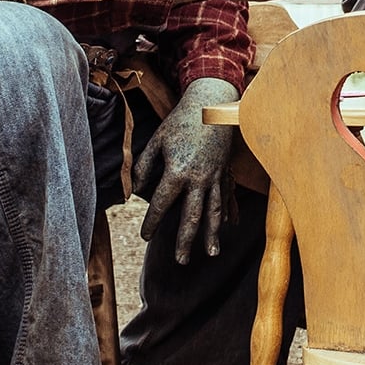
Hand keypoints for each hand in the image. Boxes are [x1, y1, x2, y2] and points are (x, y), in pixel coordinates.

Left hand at [133, 77, 239, 262]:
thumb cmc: (180, 121)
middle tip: (181, 261)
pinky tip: (230, 227)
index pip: (162, 204)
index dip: (152, 222)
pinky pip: (228, 197)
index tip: (145, 235)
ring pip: (214, 211)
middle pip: (192, 216)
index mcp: (178, 171)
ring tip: (212, 253)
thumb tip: (133, 190)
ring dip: (213, 234)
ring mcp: (216, 177)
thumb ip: (143, 166)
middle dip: (186, 240)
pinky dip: (229, 213)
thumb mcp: (157, 141)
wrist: (212, 104)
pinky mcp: (226, 172)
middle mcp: (199, 179)